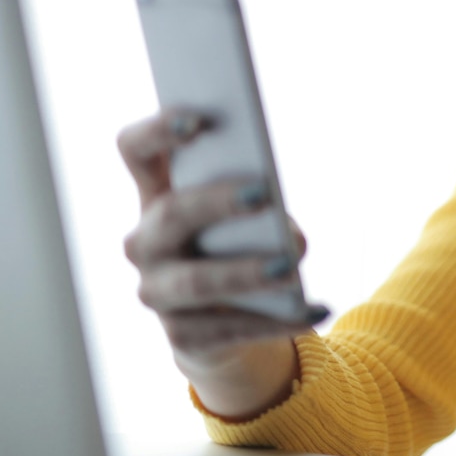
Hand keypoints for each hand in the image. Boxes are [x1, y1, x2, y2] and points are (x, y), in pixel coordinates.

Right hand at [116, 111, 325, 372]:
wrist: (223, 324)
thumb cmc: (240, 245)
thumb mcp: (248, 217)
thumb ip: (259, 206)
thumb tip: (284, 232)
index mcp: (157, 195)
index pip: (136, 151)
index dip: (157, 130)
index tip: (198, 119)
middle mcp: (144, 242)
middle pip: (172, 214)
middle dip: (217, 202)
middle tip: (264, 193)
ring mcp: (156, 291)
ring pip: (196, 281)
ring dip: (245, 272)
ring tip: (291, 267)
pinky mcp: (181, 336)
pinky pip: (229, 328)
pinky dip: (278, 319)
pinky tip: (319, 309)